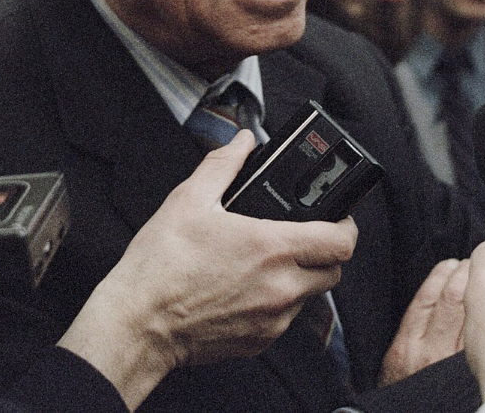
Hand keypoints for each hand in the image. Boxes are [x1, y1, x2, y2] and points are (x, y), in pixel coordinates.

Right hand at [58, 129, 357, 410]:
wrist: (138, 324)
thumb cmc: (161, 265)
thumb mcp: (190, 198)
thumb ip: (223, 164)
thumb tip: (242, 142)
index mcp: (271, 248)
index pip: (340, 241)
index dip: (346, 224)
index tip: (337, 215)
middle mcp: (281, 288)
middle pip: (334, 270)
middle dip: (325, 250)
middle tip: (303, 233)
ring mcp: (272, 320)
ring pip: (311, 296)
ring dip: (301, 276)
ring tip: (267, 259)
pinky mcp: (258, 342)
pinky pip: (285, 319)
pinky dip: (277, 301)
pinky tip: (246, 286)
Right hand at [378, 257, 467, 385]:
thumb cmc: (405, 392)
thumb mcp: (396, 358)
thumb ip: (414, 328)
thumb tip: (438, 289)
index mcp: (406, 343)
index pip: (427, 296)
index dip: (442, 274)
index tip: (453, 263)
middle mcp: (430, 351)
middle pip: (452, 300)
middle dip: (467, 276)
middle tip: (478, 265)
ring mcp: (455, 364)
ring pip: (473, 316)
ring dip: (484, 292)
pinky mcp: (474, 376)